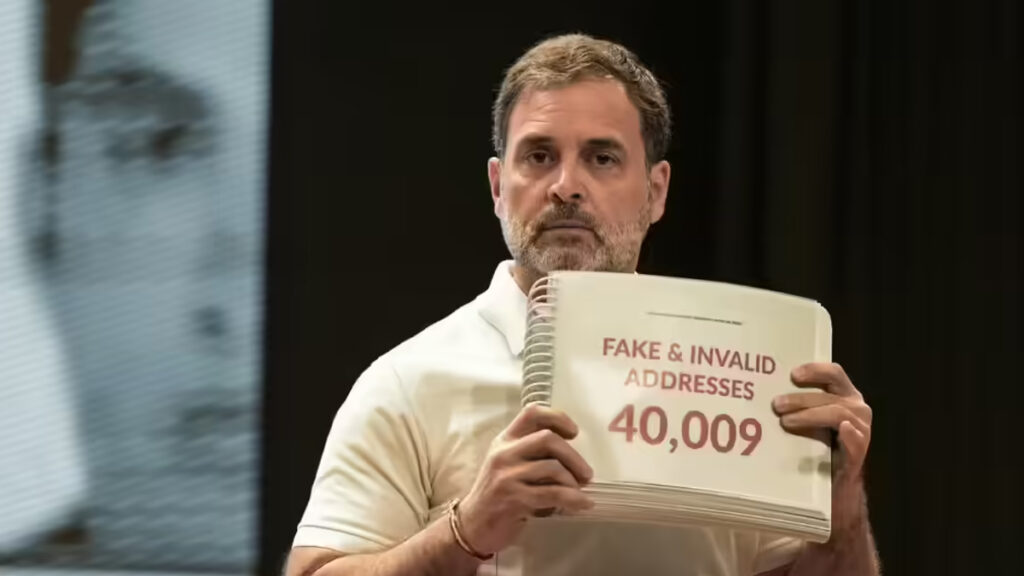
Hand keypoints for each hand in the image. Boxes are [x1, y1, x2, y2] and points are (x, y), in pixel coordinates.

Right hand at [458, 404, 594, 555]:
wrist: (473, 526)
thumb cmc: (498, 494)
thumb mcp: (508, 465)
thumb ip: (531, 453)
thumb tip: (572, 454)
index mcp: (504, 440)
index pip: (531, 413)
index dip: (557, 417)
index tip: (574, 432)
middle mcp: (503, 453)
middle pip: (548, 439)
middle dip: (573, 457)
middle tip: (586, 474)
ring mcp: (506, 475)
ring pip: (552, 468)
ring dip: (573, 482)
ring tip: (579, 492)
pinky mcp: (513, 498)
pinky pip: (552, 494)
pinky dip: (573, 499)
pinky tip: (582, 504)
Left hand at [772, 363, 871, 483]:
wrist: (834, 478)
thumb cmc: (818, 442)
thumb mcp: (809, 418)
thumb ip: (798, 403)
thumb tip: (768, 392)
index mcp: (845, 394)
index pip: (834, 373)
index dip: (814, 370)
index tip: (792, 375)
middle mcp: (857, 408)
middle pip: (829, 396)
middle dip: (801, 399)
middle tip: (777, 405)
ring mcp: (860, 429)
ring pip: (837, 414)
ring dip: (809, 416)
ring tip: (786, 422)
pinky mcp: (860, 452)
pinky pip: (856, 441)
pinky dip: (849, 435)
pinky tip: (843, 430)